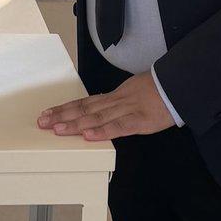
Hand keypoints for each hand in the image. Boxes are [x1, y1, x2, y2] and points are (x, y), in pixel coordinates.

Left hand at [37, 72, 175, 140]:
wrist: (177, 85)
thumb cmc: (157, 90)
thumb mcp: (132, 93)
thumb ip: (116, 104)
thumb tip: (99, 112)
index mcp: (113, 97)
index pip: (84, 103)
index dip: (64, 109)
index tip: (48, 114)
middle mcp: (115, 102)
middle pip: (84, 109)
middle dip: (62, 117)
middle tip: (42, 123)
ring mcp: (126, 110)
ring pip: (96, 117)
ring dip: (76, 124)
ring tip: (58, 130)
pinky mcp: (140, 120)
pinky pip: (119, 127)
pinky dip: (103, 131)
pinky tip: (88, 135)